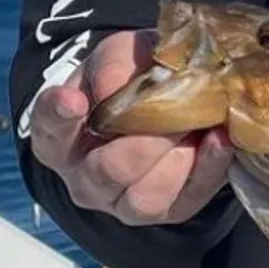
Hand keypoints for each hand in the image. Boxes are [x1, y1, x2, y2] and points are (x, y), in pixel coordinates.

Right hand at [26, 31, 232, 226]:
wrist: (167, 102)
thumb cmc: (130, 79)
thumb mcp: (121, 56)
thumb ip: (116, 63)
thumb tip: (118, 86)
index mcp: (58, 137)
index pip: (50, 129)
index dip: (60, 115)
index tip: (75, 100)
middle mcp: (83, 178)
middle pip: (107, 171)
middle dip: (145, 140)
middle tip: (170, 108)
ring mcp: (123, 203)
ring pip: (145, 199)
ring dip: (176, 159)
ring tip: (195, 124)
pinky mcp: (168, 211)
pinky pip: (187, 200)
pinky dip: (207, 168)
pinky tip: (218, 139)